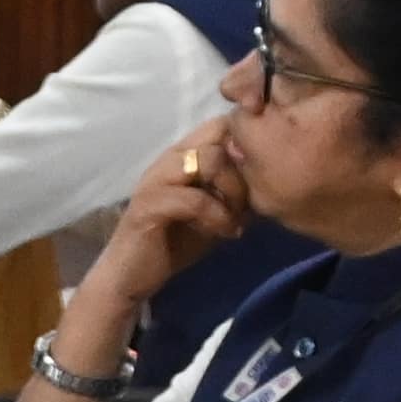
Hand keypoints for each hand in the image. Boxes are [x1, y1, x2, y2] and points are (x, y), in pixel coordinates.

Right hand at [91, 131, 249, 307]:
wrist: (131, 276)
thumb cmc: (174, 243)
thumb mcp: (215, 213)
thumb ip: (234, 193)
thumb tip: (269, 182)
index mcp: (183, 157)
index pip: (219, 124)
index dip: (244, 142)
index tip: (257, 177)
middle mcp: (168, 159)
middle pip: (218, 136)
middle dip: (241, 171)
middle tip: (246, 206)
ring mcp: (156, 179)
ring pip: (209, 160)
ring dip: (232, 191)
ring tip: (235, 220)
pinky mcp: (149, 205)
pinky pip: (195, 199)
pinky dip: (218, 216)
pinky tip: (226, 234)